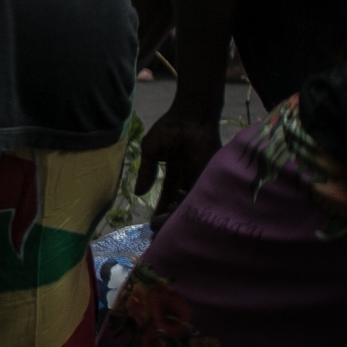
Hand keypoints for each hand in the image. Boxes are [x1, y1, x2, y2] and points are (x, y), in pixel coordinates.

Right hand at [138, 110, 222, 224]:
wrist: (189, 116)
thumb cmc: (169, 129)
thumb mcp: (150, 152)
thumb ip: (146, 172)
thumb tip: (138, 193)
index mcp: (176, 169)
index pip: (169, 192)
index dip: (161, 206)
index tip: (152, 220)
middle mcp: (189, 175)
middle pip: (180, 200)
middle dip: (169, 215)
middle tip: (159, 230)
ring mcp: (200, 175)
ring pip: (189, 200)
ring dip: (176, 214)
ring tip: (164, 226)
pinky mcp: (208, 175)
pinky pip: (198, 194)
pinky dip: (187, 205)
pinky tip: (175, 215)